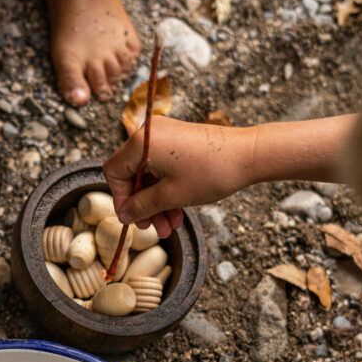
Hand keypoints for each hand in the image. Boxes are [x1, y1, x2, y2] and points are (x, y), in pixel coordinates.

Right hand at [102, 116, 255, 235]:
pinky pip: (163, 168)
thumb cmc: (210, 171)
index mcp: (141, 142)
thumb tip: (125, 214)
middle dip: (142, 204)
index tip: (132, 218)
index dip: (120, 198)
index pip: (114, 172)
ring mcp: (164, 136)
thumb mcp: (171, 196)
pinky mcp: (178, 140)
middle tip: (152, 227)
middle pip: (132, 174)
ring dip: (157, 202)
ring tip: (170, 225)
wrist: (247, 155)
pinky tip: (178, 212)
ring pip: (149, 175)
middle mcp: (149, 134)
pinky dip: (167, 189)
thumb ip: (141, 206)